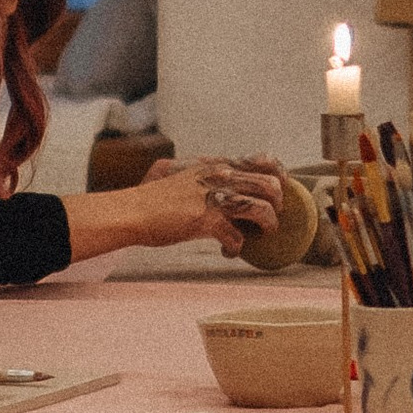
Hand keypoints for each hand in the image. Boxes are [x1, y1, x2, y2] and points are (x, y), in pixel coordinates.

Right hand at [125, 155, 284, 254]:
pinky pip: (237, 238)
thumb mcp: (180, 173)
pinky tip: (228, 252)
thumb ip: (201, 173)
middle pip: (270, 185)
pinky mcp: (206, 221)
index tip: (281, 189)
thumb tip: (215, 175)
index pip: (262, 160)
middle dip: (278, 204)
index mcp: (215, 165)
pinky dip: (236, 248)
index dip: (280, 175)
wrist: (132, 211)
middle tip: (271, 216)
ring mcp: (214, 198)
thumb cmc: (151, 197)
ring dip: (267, 226)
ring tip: (261, 234)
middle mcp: (219, 177)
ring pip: (261, 208)